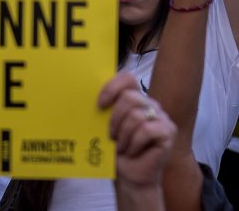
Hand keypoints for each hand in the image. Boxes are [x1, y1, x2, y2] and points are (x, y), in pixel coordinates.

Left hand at [98, 71, 174, 191]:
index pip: (127, 78)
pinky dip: (134, 143)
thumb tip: (83, 94)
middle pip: (129, 97)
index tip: (99, 105)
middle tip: (110, 135)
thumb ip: (103, 107)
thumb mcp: (105, 124)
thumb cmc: (115, 148)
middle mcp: (150, 104)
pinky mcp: (168, 131)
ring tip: (120, 145)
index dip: (111, 88)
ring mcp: (161, 117)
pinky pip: (147, 130)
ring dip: (123, 134)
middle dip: (115, 118)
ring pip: (136, 115)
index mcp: (134, 97)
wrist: (129, 174)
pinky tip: (131, 151)